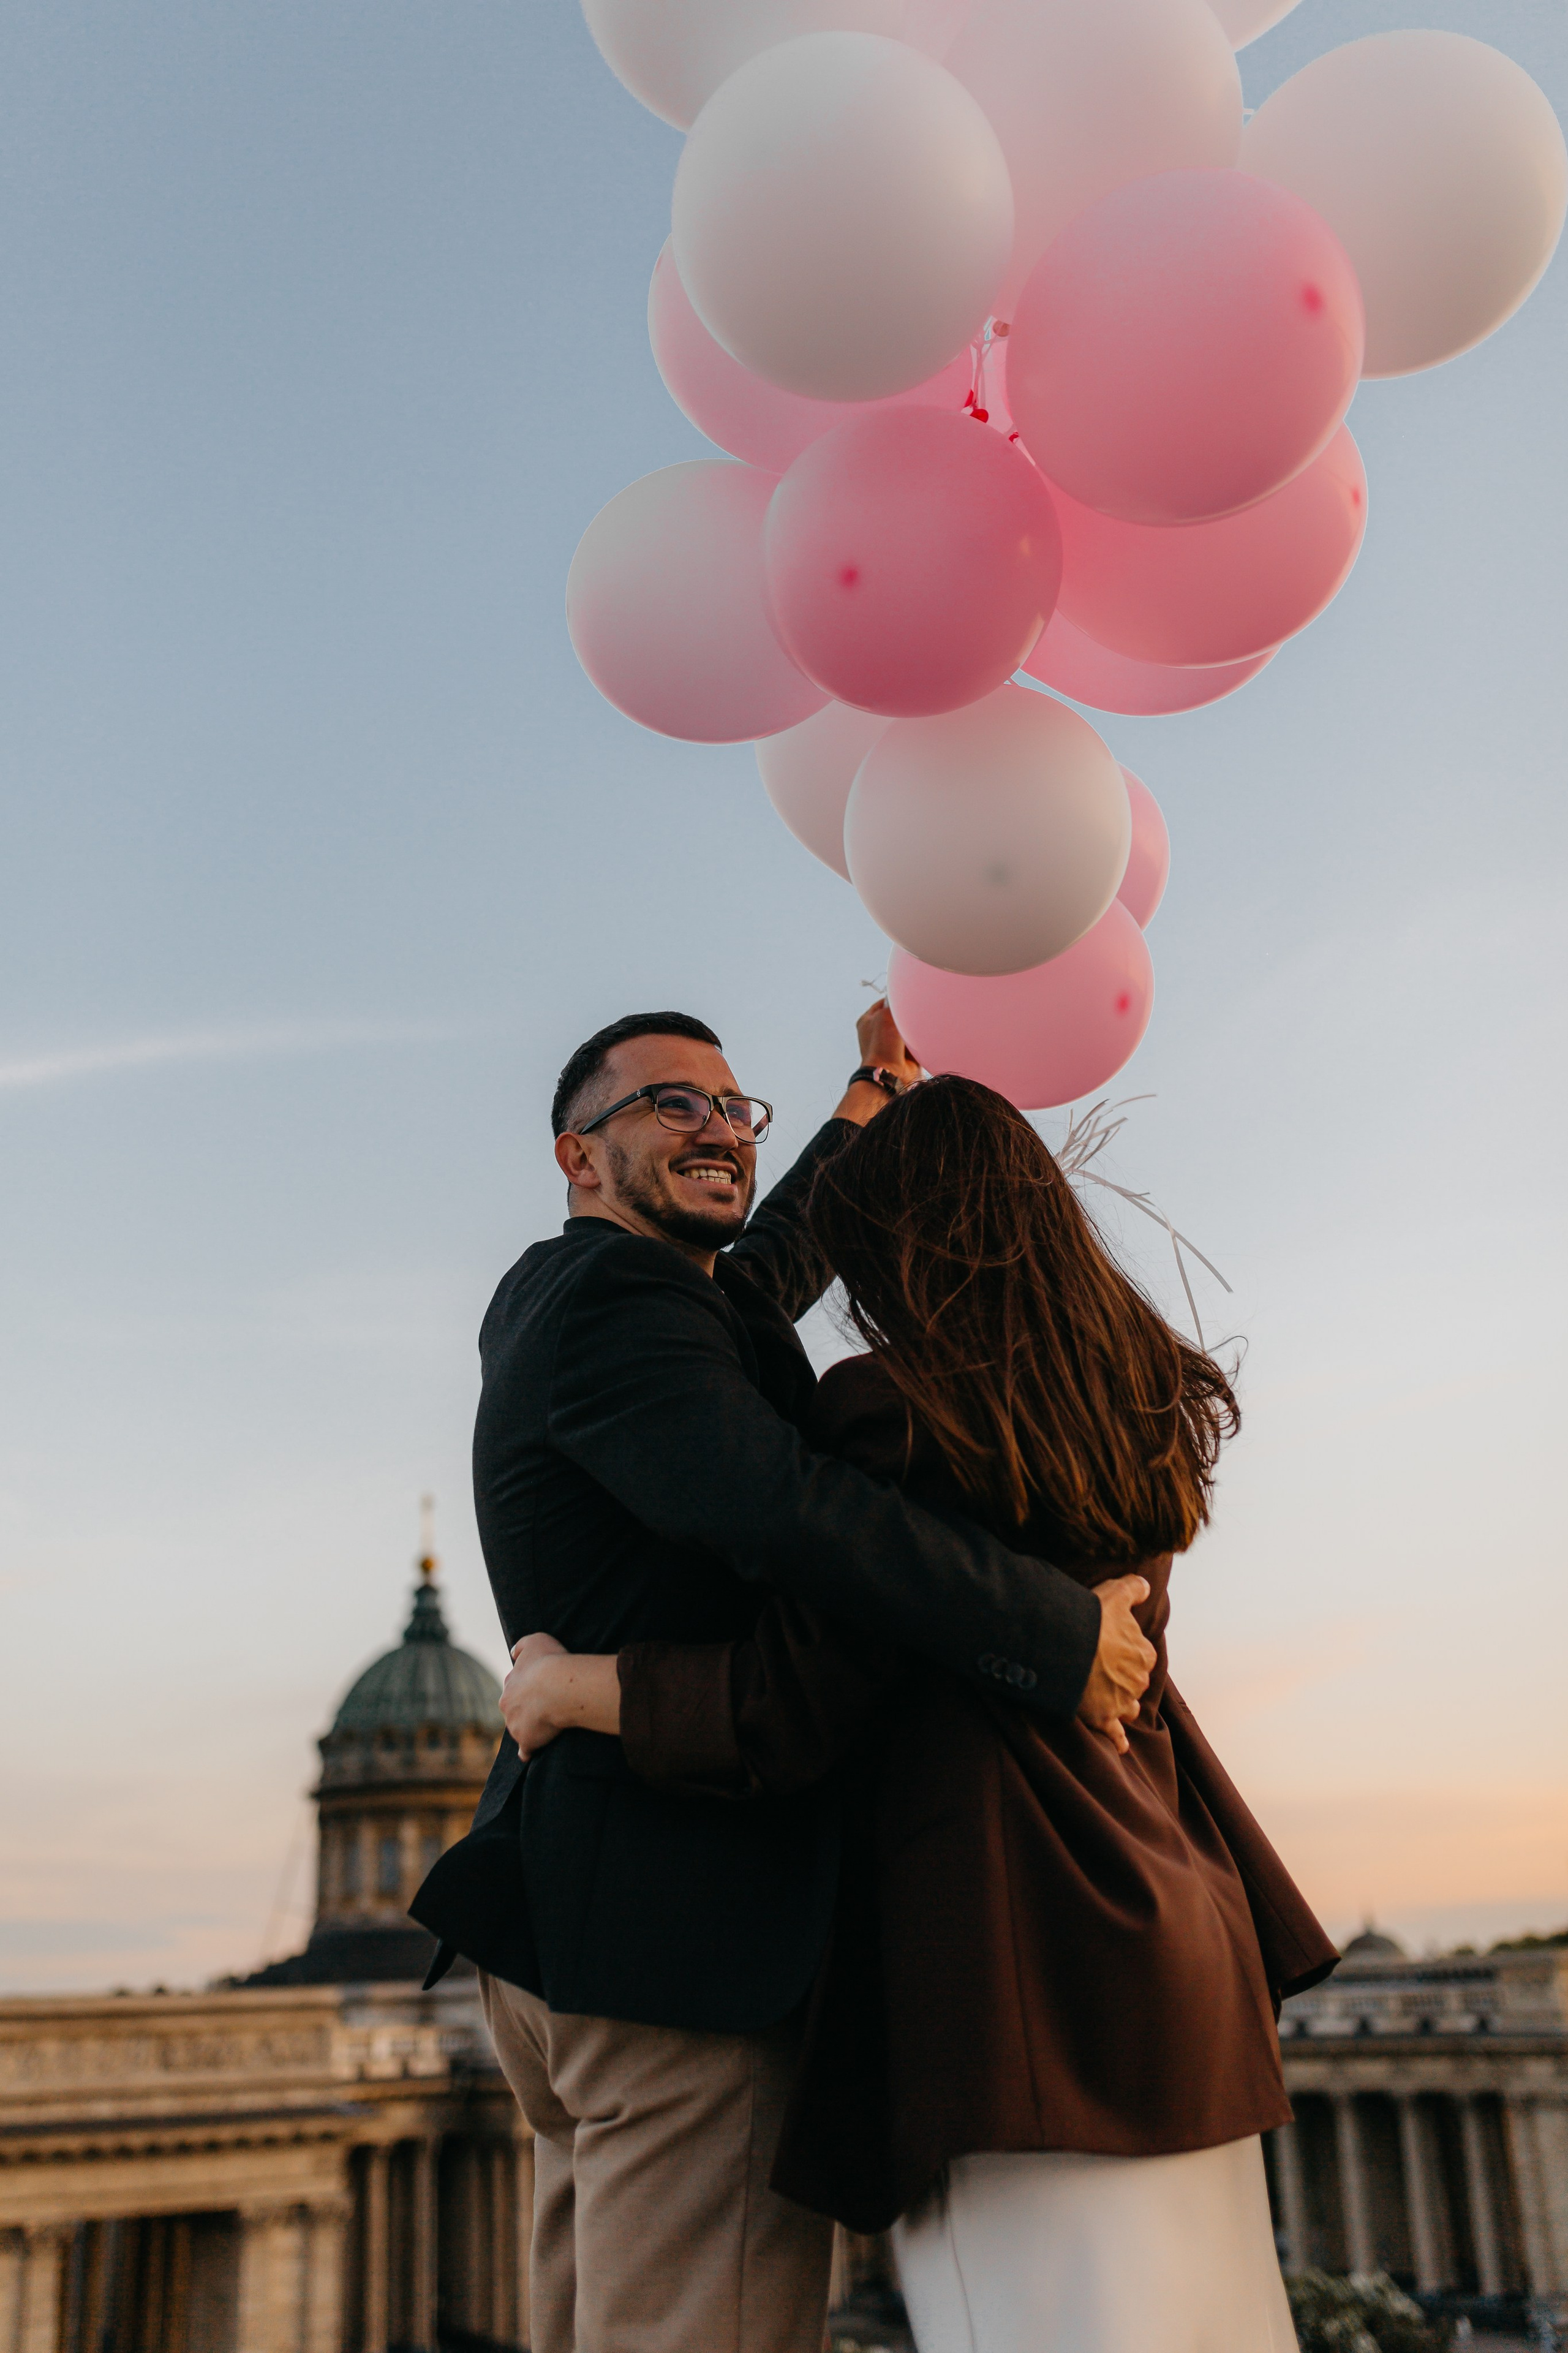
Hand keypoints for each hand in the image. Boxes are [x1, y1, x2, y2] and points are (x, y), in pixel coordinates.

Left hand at [501, 1634, 621, 1758]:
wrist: (558, 1686)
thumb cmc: (549, 1662)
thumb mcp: (534, 1641)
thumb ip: (522, 1646)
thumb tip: (512, 1653)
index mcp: (509, 1685)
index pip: (514, 1687)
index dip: (528, 1687)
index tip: (541, 1687)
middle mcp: (507, 1706)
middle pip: (515, 1709)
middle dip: (525, 1708)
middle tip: (545, 1706)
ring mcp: (515, 1725)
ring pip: (519, 1728)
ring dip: (529, 1728)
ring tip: (547, 1726)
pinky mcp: (527, 1741)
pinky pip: (525, 1750)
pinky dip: (527, 1752)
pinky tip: (530, 1753)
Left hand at [855, 997, 921, 1090]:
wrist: (890, 1073)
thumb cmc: (883, 1044)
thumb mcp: (886, 1015)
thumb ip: (895, 1003)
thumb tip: (904, 998)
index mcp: (867, 1021)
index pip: (882, 1003)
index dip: (895, 998)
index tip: (907, 996)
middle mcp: (878, 1032)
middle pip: (897, 1016)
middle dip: (906, 1015)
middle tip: (915, 1011)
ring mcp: (890, 1044)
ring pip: (907, 1029)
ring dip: (913, 1028)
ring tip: (917, 1027)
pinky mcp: (903, 1054)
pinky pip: (914, 1042)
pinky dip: (918, 1040)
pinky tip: (921, 1038)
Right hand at [1076, 1576, 1155, 1755]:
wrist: (1066, 1645)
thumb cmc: (1090, 1618)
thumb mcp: (1115, 1594)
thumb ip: (1134, 1588)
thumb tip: (1147, 1586)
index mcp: (1143, 1654)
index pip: (1142, 1656)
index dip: (1127, 1653)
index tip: (1113, 1650)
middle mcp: (1138, 1681)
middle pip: (1135, 1683)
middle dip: (1124, 1679)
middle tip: (1102, 1671)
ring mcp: (1121, 1702)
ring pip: (1128, 1708)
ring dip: (1121, 1705)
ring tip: (1106, 1701)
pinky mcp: (1103, 1719)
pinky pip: (1116, 1736)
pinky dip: (1118, 1741)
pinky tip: (1119, 1746)